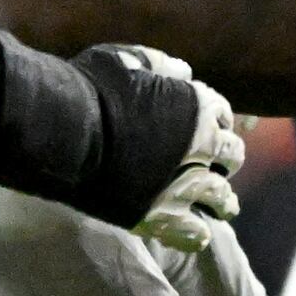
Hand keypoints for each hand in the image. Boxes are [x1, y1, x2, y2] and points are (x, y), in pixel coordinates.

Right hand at [76, 46, 242, 253]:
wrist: (63, 131)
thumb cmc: (89, 88)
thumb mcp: (125, 61)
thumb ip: (158, 64)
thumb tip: (184, 71)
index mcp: (198, 108)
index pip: (223, 116)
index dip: (216, 123)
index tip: (211, 130)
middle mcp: (203, 148)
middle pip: (232, 157)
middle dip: (227, 160)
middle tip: (219, 168)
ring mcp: (185, 185)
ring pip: (223, 197)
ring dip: (224, 200)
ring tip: (223, 206)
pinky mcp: (163, 216)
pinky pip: (195, 233)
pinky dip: (198, 234)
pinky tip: (198, 234)